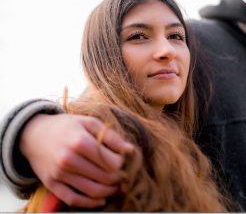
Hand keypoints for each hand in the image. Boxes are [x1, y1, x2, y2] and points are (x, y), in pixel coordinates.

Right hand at [19, 113, 133, 207]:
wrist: (34, 134)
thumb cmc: (67, 126)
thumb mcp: (89, 123)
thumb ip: (111, 136)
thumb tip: (130, 150)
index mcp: (80, 142)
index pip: (111, 162)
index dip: (122, 164)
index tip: (124, 161)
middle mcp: (68, 159)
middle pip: (104, 177)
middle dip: (119, 179)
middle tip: (125, 176)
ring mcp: (59, 174)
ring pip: (92, 191)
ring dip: (110, 192)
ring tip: (118, 187)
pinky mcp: (51, 184)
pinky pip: (74, 200)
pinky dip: (90, 204)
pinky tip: (102, 199)